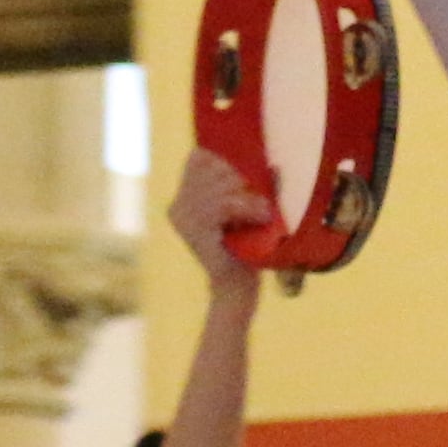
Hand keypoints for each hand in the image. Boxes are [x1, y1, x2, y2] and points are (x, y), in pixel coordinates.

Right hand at [171, 144, 274, 290]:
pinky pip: (223, 206)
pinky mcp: (196, 231)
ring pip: (219, 188)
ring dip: (247, 195)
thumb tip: (270, 164)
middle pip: (210, 170)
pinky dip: (247, 209)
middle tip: (259, 192)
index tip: (246, 172)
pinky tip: (262, 217)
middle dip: (239, 176)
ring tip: (265, 208)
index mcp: (183, 199)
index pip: (198, 159)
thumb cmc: (242, 248)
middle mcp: (177, 208)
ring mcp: (183, 220)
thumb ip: (241, 186)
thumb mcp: (240, 212)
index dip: (223, 158)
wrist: (235, 287)